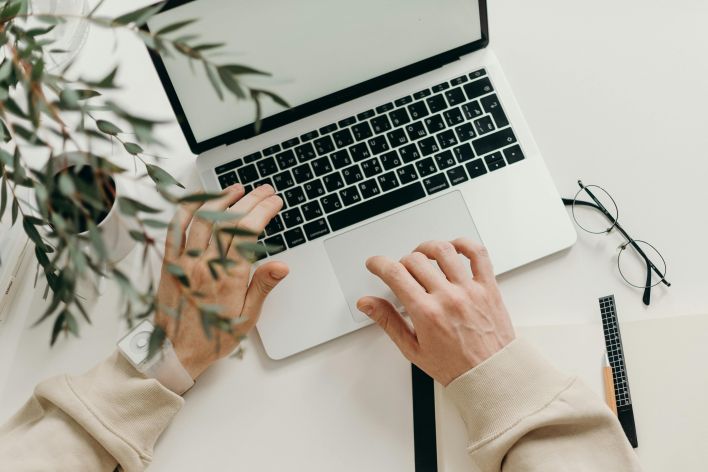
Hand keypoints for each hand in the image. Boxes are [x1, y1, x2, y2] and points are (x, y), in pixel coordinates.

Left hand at [155, 184, 288, 379]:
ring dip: (222, 199)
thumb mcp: (246, 318)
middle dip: (250, 200)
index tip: (274, 202)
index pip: (249, 233)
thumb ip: (262, 287)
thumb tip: (281, 265)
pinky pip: (175, 229)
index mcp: (228, 278)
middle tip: (264, 191)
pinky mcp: (169, 262)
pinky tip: (199, 199)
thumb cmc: (213, 336)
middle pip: (230, 221)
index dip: (263, 211)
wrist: (175, 352)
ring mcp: (184, 261)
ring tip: (237, 189)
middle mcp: (205, 265)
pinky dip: (187, 209)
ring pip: (203, 219)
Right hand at [357, 239, 514, 385]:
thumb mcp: (412, 349)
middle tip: (401, 272)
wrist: (491, 375)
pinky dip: (464, 244)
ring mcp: (470, 290)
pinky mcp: (488, 287)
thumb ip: (388, 322)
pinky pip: (478, 254)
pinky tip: (454, 249)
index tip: (375, 264)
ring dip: (427, 248)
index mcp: (427, 313)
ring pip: (444, 251)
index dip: (379, 264)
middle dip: (401, 262)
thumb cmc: (455, 366)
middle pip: (415, 260)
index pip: (395, 274)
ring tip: (423, 256)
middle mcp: (448, 298)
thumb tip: (367, 304)